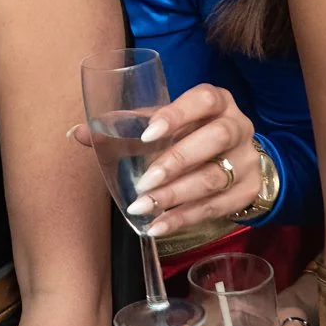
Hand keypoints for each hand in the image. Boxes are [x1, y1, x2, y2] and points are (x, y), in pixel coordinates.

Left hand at [70, 83, 263, 235]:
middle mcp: (237, 126)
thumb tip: (77, 133)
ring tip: (144, 207)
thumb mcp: (167, 124)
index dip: (177, 115)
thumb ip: (126, 126)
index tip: (147, 135)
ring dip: (176, 195)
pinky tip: (159, 225)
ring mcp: (247, 160)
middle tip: (143, 181)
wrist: (239, 160)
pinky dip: (184, 217)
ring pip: (215, 176)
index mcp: (216, 101)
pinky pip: (217, 206)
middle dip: (176, 161)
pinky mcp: (248, 191)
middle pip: (214, 139)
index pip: (203, 100)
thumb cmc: (192, 134)